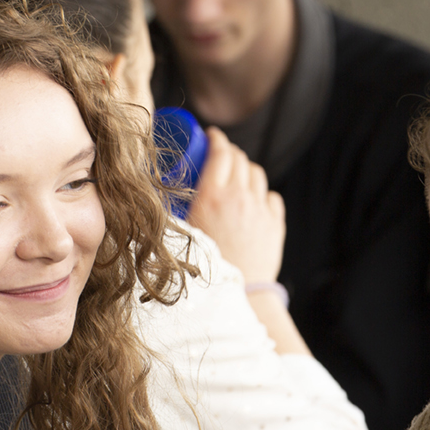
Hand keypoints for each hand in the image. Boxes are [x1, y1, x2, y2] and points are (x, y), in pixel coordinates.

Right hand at [186, 127, 285, 283]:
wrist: (239, 293)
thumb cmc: (204, 270)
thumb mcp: (181, 236)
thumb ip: (172, 214)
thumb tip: (154, 199)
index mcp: (212, 197)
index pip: (219, 152)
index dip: (215, 139)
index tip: (211, 136)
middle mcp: (239, 198)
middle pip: (239, 158)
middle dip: (230, 152)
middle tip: (221, 155)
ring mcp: (260, 210)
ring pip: (257, 174)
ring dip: (246, 170)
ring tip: (237, 177)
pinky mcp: (275, 224)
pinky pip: (271, 197)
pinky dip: (262, 195)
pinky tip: (254, 202)